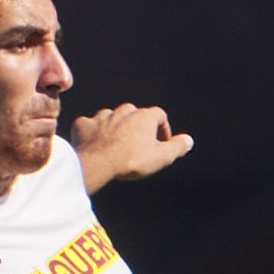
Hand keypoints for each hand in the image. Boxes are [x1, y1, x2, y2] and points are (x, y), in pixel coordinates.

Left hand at [70, 104, 193, 190]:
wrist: (98, 163)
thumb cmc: (133, 160)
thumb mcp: (162, 157)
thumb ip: (177, 147)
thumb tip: (189, 140)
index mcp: (144, 116)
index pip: (160, 115)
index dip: (163, 129)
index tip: (162, 143)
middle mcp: (124, 111)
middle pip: (135, 114)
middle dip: (138, 127)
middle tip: (139, 146)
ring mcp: (102, 117)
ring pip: (112, 118)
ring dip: (116, 128)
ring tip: (117, 146)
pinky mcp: (84, 125)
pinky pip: (90, 125)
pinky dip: (94, 133)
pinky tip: (95, 143)